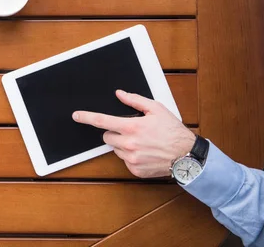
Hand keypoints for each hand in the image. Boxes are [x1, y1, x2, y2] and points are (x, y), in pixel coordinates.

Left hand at [72, 90, 195, 177]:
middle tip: (130, 131)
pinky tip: (145, 153)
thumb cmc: (172, 130)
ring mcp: (131, 158)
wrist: (187, 156)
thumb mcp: (156, 109)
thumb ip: (135, 100)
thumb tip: (119, 94)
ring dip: (123, 145)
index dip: (87, 117)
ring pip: (115, 149)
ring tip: (142, 143)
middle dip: (114, 133)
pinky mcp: (135, 169)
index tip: (76, 115)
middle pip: (107, 137)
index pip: (102, 121)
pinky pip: (124, 160)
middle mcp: (129, 144)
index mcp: (132, 127)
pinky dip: (131, 156)